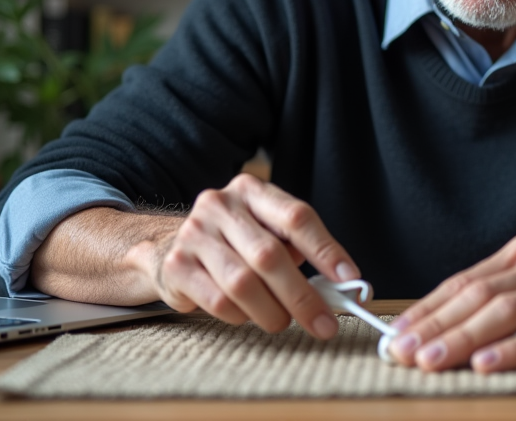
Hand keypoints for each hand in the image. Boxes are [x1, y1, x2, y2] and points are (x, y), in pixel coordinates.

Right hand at [134, 173, 359, 340]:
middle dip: (303, 296)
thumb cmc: (232, 242)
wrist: (167, 246)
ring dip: (272, 312)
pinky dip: (241, 316)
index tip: (348, 277)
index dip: (325, 249)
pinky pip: (219, 301)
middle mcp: (221, 206)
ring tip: (283, 321)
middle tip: (324, 322)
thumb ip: (296, 249)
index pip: (296, 216)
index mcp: (252, 191)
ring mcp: (195, 234)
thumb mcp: (264, 230)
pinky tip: (247, 314)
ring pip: (244, 283)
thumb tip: (336, 284)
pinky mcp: (177, 265)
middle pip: (271, 255)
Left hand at [386, 233, 515, 372]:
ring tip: (432, 361)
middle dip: (435, 326)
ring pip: (505, 312)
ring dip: (463, 338)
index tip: (395, 335)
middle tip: (401, 352)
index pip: (463, 282)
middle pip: (477, 296)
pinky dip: (511, 350)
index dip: (427, 309)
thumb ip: (497, 296)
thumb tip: (439, 327)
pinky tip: (486, 364)